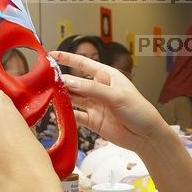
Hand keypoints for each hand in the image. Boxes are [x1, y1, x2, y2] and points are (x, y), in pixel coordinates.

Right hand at [51, 52, 165, 155]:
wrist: (146, 136)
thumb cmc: (139, 111)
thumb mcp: (116, 96)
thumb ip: (92, 89)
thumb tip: (69, 81)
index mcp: (107, 76)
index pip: (84, 64)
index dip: (68, 58)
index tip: (52, 55)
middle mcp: (99, 89)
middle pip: (75, 82)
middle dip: (61, 81)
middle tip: (45, 81)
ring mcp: (95, 106)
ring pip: (73, 99)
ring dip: (62, 98)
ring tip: (47, 96)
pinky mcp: (93, 121)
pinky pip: (76, 116)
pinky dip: (66, 115)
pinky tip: (57, 113)